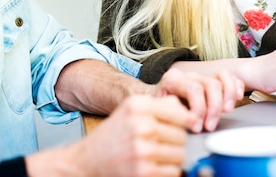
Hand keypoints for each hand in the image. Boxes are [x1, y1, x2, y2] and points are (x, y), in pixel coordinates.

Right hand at [64, 94, 194, 176]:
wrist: (85, 161)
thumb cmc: (112, 136)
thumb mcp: (131, 111)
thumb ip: (160, 106)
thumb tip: (189, 113)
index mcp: (138, 105)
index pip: (180, 112)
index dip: (186, 122)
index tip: (186, 126)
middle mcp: (141, 125)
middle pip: (182, 135)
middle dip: (175, 142)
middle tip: (162, 144)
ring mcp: (142, 150)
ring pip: (180, 154)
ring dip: (172, 158)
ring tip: (157, 156)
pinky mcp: (143, 172)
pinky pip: (173, 172)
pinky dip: (167, 172)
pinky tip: (153, 167)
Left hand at [154, 68, 244, 132]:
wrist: (155, 99)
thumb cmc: (157, 108)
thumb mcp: (157, 109)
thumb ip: (170, 110)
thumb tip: (186, 116)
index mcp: (173, 79)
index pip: (193, 89)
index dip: (199, 109)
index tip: (198, 127)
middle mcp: (190, 75)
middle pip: (211, 84)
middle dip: (214, 108)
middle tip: (210, 126)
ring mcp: (202, 77)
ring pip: (222, 78)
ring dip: (228, 96)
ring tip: (227, 111)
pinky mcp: (212, 80)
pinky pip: (229, 77)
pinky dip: (236, 86)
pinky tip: (237, 97)